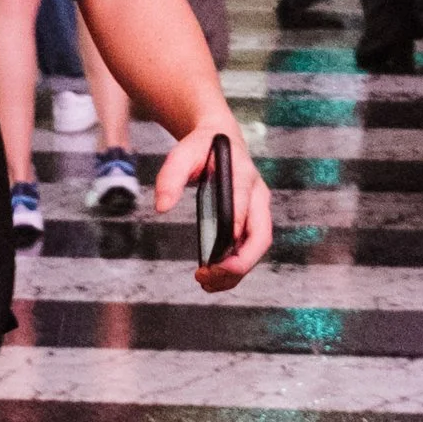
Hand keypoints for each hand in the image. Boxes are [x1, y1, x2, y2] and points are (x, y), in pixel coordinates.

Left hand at [155, 119, 273, 292]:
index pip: (244, 208)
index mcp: (243, 176)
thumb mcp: (182, 153)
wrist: (218, 137)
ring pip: (256, 248)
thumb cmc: (201, 146)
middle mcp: (257, 195)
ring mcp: (257, 209)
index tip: (217, 258)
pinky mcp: (251, 219)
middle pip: (260, 237)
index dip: (234, 234)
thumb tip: (162, 207)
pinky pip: (248, 248)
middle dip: (240, 263)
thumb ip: (171, 177)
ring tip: (207, 284)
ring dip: (236, 272)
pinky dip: (234, 267)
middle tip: (211, 278)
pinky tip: (213, 279)